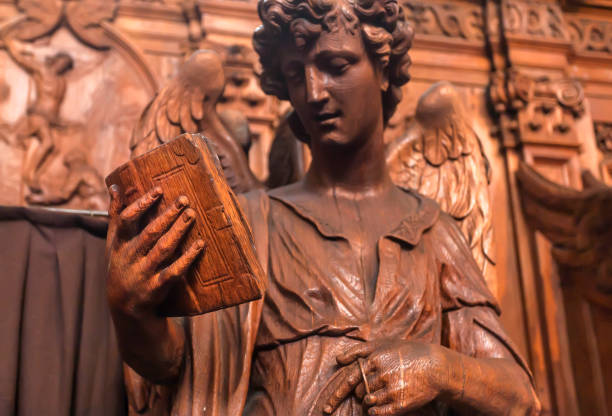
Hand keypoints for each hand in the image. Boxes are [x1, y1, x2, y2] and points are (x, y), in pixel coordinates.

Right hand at [106, 185, 204, 316]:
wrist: (123, 304)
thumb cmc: (121, 263)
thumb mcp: (113, 241)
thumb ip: (115, 213)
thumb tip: (115, 185)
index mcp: (119, 243)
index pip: (127, 220)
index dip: (142, 204)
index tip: (159, 189)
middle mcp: (130, 257)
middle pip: (150, 232)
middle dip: (168, 215)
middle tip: (184, 200)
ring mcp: (143, 272)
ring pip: (163, 249)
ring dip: (178, 231)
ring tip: (192, 214)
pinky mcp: (157, 286)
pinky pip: (174, 271)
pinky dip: (187, 258)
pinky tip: (200, 244)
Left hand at [324, 340, 458, 415]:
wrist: (434, 366)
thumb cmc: (406, 352)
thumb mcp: (382, 344)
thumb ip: (358, 351)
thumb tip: (338, 360)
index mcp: (374, 360)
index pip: (348, 380)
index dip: (335, 395)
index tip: (326, 407)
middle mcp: (380, 375)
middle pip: (357, 393)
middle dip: (358, 393)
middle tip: (369, 388)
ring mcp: (390, 390)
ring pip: (367, 403)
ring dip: (368, 401)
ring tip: (380, 392)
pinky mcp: (400, 404)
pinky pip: (378, 413)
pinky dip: (374, 412)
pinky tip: (379, 405)